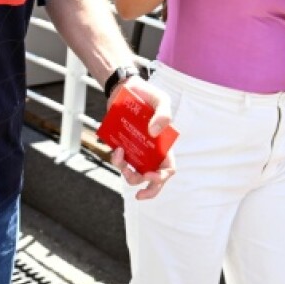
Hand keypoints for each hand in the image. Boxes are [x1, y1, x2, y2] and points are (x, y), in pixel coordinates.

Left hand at [109, 78, 175, 199]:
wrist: (124, 88)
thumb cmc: (147, 94)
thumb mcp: (160, 100)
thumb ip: (163, 114)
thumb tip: (155, 133)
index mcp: (163, 145)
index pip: (168, 168)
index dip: (162, 178)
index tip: (150, 176)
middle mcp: (151, 151)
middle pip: (153, 179)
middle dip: (148, 191)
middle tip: (139, 195)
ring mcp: (136, 150)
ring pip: (134, 173)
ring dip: (128, 174)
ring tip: (120, 160)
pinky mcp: (122, 145)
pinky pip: (120, 160)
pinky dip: (117, 160)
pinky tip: (116, 150)